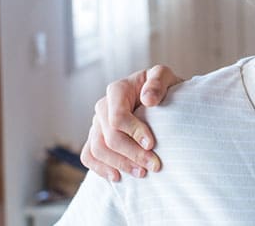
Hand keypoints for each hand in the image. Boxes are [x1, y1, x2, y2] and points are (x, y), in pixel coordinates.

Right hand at [80, 65, 183, 180]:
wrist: (158, 97)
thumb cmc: (161, 87)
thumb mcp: (165, 76)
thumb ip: (158, 82)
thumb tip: (148, 99)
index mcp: (117, 90)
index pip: (117, 117)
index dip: (134, 132)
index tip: (152, 144)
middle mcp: (103, 106)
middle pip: (109, 137)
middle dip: (132, 154)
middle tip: (153, 165)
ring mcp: (97, 123)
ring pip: (98, 149)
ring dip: (119, 164)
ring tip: (141, 173)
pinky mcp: (96, 137)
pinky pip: (89, 155)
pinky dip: (100, 168)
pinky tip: (118, 176)